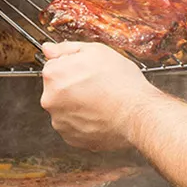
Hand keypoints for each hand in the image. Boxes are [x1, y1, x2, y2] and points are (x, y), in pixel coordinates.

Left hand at [40, 40, 155, 151]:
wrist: (138, 114)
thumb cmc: (121, 83)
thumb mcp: (96, 51)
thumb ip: (66, 49)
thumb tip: (48, 48)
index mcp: (53, 75)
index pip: (54, 66)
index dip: (74, 67)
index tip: (88, 71)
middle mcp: (50, 100)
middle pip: (58, 89)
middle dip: (73, 87)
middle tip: (97, 86)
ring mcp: (60, 121)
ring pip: (66, 109)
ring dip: (78, 105)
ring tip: (101, 102)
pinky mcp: (71, 138)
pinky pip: (74, 127)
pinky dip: (84, 122)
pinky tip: (100, 115)